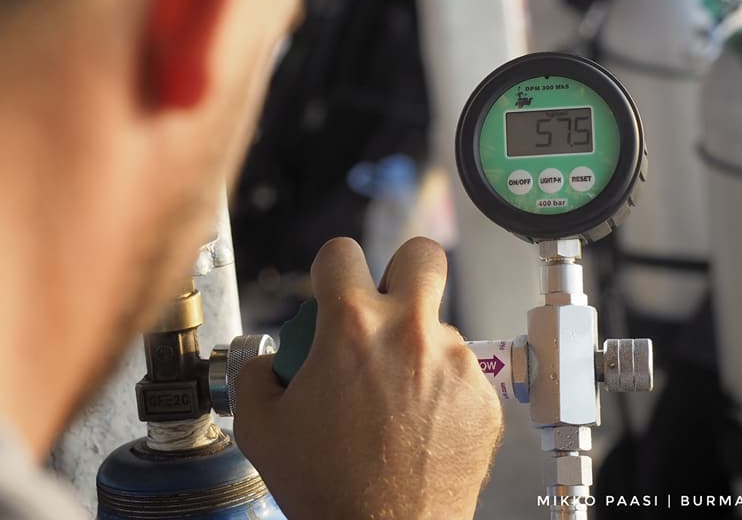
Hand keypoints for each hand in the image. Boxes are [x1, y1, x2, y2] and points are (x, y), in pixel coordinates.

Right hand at [235, 237, 502, 519]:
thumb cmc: (328, 489)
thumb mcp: (261, 428)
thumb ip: (257, 376)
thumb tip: (268, 362)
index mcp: (353, 328)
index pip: (342, 252)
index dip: (331, 267)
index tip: (333, 285)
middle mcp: (410, 333)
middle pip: (421, 255)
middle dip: (402, 271)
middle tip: (387, 305)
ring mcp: (455, 362)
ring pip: (438, 326)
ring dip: (417, 348)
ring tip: (394, 399)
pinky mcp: (483, 396)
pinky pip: (461, 372)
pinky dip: (442, 389)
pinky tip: (419, 425)